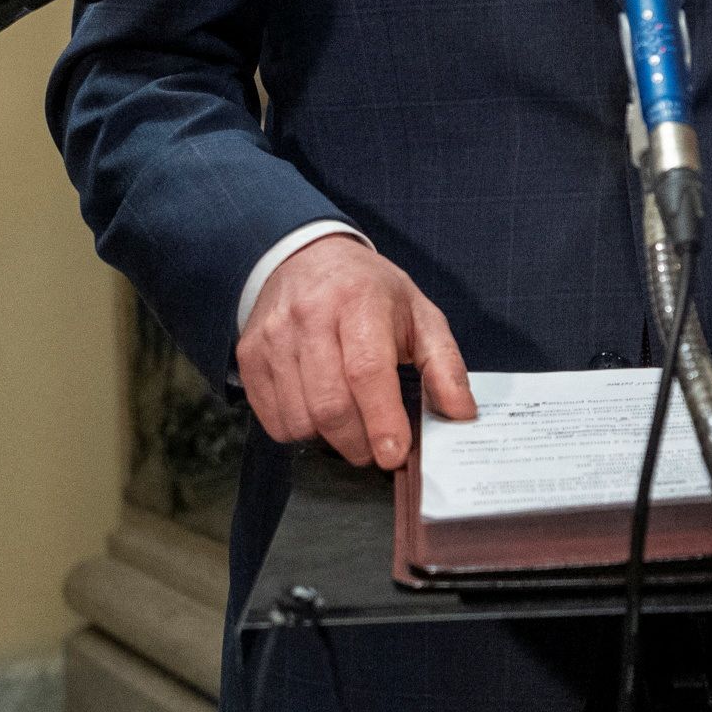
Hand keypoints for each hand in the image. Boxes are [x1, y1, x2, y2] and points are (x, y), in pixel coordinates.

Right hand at [234, 233, 474, 468]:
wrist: (305, 257)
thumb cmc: (369, 292)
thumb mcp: (418, 313)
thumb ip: (444, 364)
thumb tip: (462, 413)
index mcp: (359, 301)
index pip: (366, 370)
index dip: (382, 419)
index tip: (395, 453)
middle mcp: (310, 316)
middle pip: (330, 404)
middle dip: (358, 442)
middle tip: (377, 448)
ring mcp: (274, 336)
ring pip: (299, 418)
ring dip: (329, 439)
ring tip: (349, 423)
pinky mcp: (249, 355)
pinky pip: (272, 418)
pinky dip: (299, 430)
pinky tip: (316, 411)